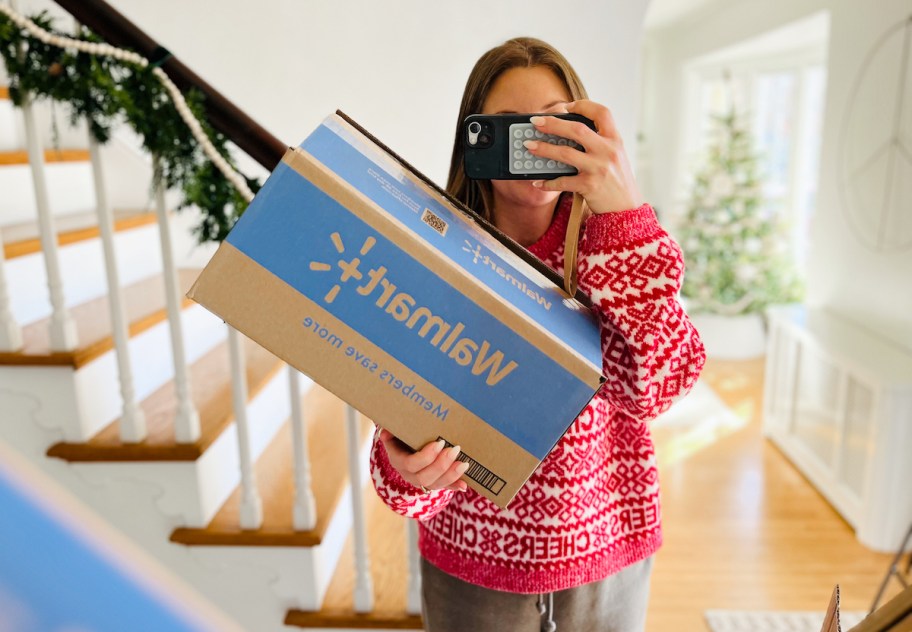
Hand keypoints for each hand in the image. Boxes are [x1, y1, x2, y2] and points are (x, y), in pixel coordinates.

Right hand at [379, 428, 468, 492]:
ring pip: (435, 484)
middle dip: (442, 465)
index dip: (426, 457)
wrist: (404, 445)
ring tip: (464, 464)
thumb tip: (385, 433)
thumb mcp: (394, 431)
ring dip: (451, 475)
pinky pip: (444, 487)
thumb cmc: (401, 434)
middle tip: (455, 449)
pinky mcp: (433, 482)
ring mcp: (421, 481)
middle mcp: (408, 474)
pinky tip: (464, 485)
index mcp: (398, 460)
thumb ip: (390, 430)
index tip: (440, 442)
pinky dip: (454, 486)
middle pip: (424, 477)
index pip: (411, 464)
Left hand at [524, 100, 642, 213]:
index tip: (566, 106)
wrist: (626, 209)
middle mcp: (608, 150)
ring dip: (543, 148)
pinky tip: (537, 181)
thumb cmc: (617, 181)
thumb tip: (567, 132)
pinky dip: (548, 182)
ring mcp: (598, 168)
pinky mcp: (589, 186)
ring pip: (565, 153)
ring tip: (529, 145)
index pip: (602, 112)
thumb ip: (599, 142)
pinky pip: (562, 181)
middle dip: (553, 123)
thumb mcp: (615, 156)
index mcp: (615, 139)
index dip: (583, 105)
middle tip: (535, 121)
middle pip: (577, 129)